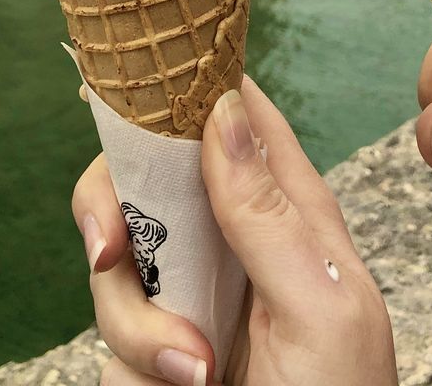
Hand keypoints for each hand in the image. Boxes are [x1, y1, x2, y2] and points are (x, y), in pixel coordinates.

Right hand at [72, 77, 397, 385]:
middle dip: (118, 198)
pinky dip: (135, 345)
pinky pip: (112, 310)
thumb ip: (269, 209)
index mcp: (288, 204)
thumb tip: (220, 108)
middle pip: (147, 163)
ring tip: (193, 368)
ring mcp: (186, 282)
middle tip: (111, 245)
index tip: (142, 76)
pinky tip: (183, 380)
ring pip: (118, 242)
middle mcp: (230, 230)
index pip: (235, 109)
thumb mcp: (320, 305)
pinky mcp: (149, 333)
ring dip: (137, 308)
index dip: (187, 81)